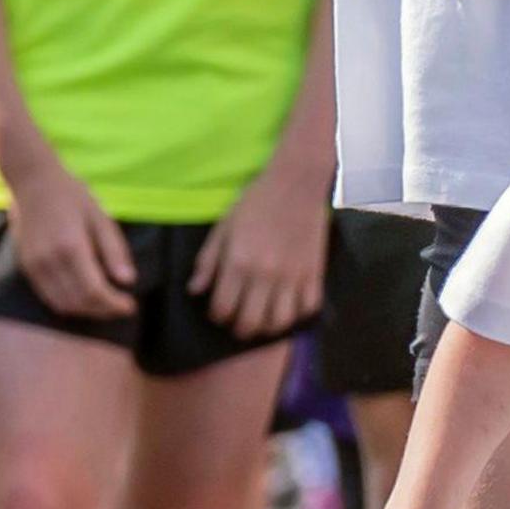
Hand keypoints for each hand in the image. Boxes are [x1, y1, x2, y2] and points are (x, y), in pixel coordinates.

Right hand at [5, 150, 138, 320]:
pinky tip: (85, 299)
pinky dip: (68, 304)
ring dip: (86, 312)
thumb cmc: (72, 196)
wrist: (33, 184)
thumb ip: (114, 251)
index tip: (131, 306)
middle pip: (77, 302)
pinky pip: (47, 297)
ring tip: (107, 305)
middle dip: (103, 310)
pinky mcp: (26, 268)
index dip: (113, 304)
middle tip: (122, 307)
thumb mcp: (101, 217)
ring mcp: (34, 267)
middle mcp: (49, 262)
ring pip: (61, 304)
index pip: (93, 291)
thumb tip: (128, 281)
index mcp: (71, 248)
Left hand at [191, 159, 328, 339]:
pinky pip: (309, 306)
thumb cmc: (255, 201)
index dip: (217, 315)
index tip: (219, 309)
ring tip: (265, 316)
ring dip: (269, 325)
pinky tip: (290, 304)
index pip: (223, 309)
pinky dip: (298, 312)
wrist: (297, 181)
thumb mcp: (223, 227)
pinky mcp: (314, 271)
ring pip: (280, 321)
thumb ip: (207, 261)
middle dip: (240, 327)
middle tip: (240, 319)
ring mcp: (293, 275)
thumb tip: (195, 290)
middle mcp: (265, 274)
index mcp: (238, 262)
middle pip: (250, 322)